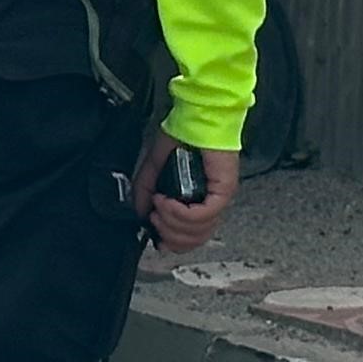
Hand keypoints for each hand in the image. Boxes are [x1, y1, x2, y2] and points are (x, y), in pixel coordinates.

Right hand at [135, 135, 241, 255]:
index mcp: (197, 201)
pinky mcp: (223, 191)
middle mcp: (211, 204)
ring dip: (172, 223)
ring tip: (159, 205)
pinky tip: (167, 202)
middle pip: (194, 241)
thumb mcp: (153, 168)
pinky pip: (202, 215)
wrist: (196, 117)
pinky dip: (180, 213)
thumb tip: (139, 214)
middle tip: (154, 217)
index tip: (156, 238)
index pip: (192, 239)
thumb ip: (144, 192)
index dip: (173, 243)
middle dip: (168, 234)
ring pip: (198, 231)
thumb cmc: (182, 136)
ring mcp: (219, 199)